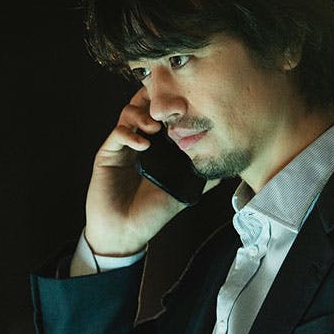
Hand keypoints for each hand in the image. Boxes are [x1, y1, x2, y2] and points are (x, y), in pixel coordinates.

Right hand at [83, 88, 187, 255]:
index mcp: (157, 146)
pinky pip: (117, 134)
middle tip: (169, 108)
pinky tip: (142, 145)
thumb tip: (225, 164)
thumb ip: (202, 176)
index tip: (186, 105)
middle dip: (155, 101)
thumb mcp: (184, 191)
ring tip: (155, 127)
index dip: (172, 105)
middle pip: (143, 105)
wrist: (125, 232)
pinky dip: (129, 134)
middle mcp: (139, 142)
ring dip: (143, 115)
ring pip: (128, 113)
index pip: (163, 114)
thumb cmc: (152, 213)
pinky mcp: (107, 155)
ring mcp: (122, 147)